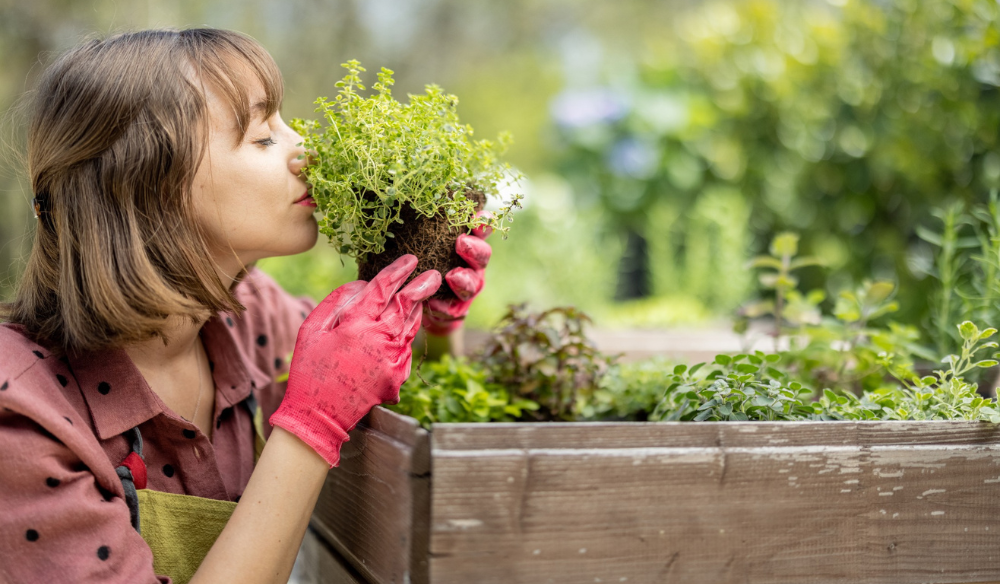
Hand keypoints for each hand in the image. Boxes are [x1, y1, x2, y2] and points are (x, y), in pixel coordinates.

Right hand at [270, 255, 440, 465]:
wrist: (319, 416)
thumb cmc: (310, 369)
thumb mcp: (311, 330)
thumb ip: (336, 301)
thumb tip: (361, 284)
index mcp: (356, 324)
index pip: (383, 288)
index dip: (398, 271)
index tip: (410, 259)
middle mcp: (380, 339)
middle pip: (407, 304)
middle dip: (422, 286)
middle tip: (434, 274)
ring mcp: (392, 359)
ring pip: (411, 326)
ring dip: (417, 309)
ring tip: (421, 297)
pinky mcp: (398, 376)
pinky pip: (407, 348)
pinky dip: (406, 336)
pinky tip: (403, 330)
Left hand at [422, 213, 492, 335]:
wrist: (420, 302)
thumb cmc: (423, 264)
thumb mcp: (424, 244)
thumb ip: (426, 230)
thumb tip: (409, 203)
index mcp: (468, 245)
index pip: (481, 231)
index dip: (484, 223)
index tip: (478, 216)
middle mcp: (473, 265)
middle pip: (483, 255)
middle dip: (474, 248)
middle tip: (460, 243)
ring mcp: (468, 288)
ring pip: (472, 284)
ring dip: (463, 280)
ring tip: (452, 277)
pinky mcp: (457, 310)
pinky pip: (453, 310)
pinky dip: (443, 306)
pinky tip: (434, 303)